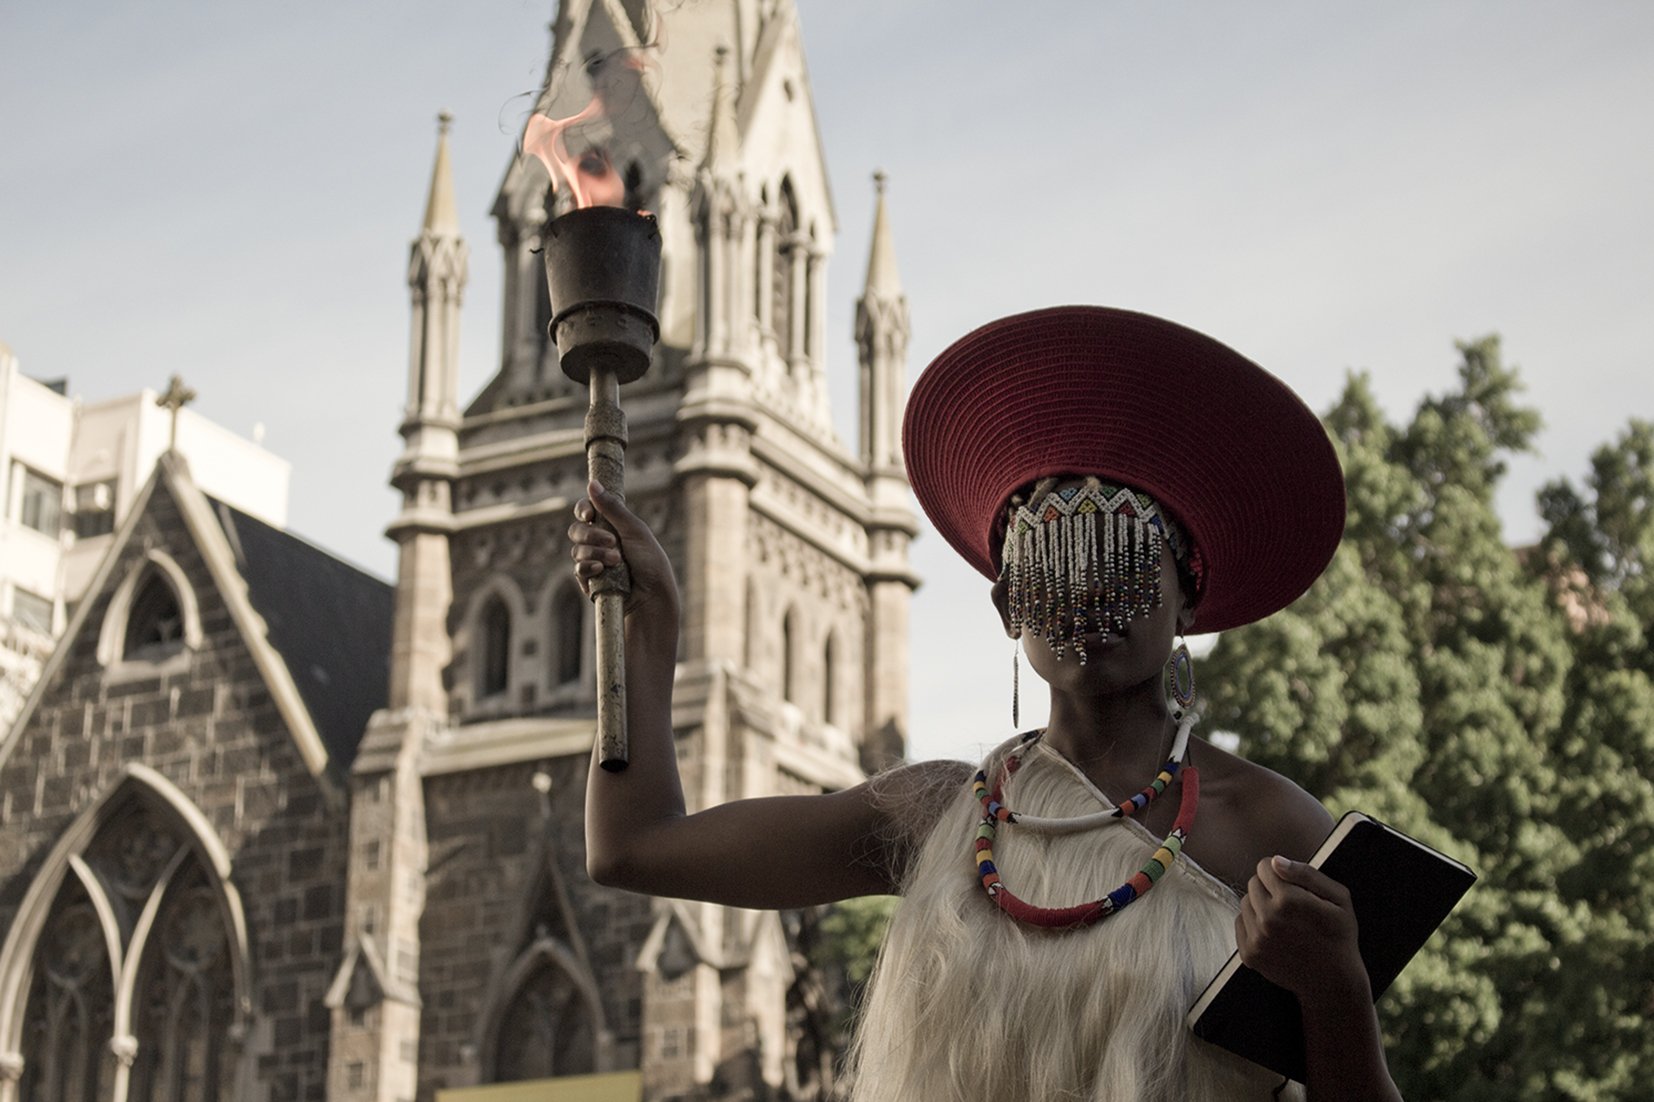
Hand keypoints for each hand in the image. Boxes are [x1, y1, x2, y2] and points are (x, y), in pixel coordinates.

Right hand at [568, 480, 679, 619]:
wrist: (653, 598)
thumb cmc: (651, 563)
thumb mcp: (635, 530)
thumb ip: (612, 508)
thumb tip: (592, 483)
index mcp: (612, 526)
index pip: (586, 511)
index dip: (583, 510)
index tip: (589, 514)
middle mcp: (600, 542)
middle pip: (576, 529)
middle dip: (591, 534)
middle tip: (612, 542)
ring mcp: (594, 562)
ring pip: (576, 549)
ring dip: (595, 553)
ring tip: (616, 561)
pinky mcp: (590, 581)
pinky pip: (578, 569)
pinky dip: (588, 567)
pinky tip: (602, 570)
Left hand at [1235, 855, 1367, 1006]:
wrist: (1333, 983)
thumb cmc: (1339, 937)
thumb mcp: (1338, 899)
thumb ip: (1306, 874)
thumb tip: (1276, 861)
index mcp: (1289, 901)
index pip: (1264, 866)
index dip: (1279, 873)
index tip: (1291, 886)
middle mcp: (1268, 918)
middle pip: (1253, 883)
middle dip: (1269, 888)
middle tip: (1290, 905)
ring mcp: (1257, 938)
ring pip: (1245, 902)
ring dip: (1260, 906)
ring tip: (1284, 921)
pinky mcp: (1249, 954)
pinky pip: (1240, 923)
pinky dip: (1253, 925)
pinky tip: (1274, 934)